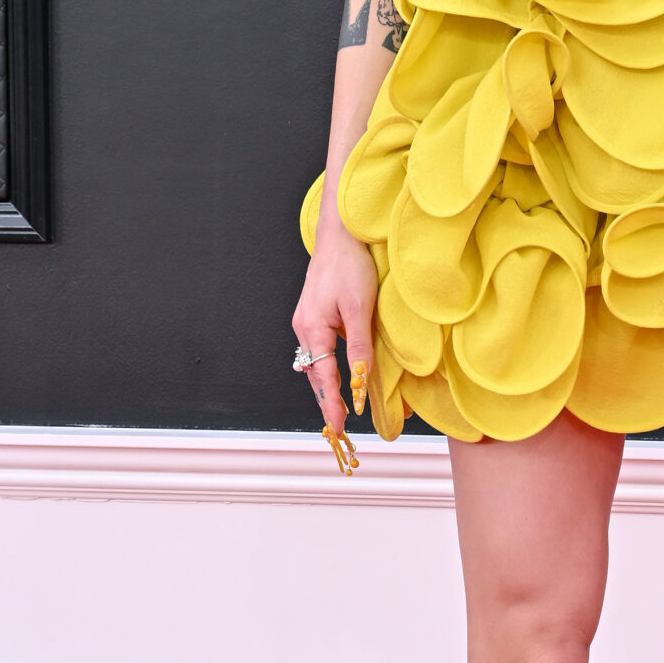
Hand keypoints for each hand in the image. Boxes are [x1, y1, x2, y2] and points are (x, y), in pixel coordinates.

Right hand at [291, 207, 377, 445]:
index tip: (338, 428)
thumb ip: (359, 346)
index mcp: (312, 328)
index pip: (323, 377)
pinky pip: (317, 350)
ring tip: (337, 408)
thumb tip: (359, 379)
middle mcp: (303, 328)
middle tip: (337, 428)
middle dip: (325, 401)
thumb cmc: (350, 265)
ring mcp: (305, 321)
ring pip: (313, 363)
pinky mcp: (312, 315)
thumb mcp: (360, 307)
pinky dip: (324, 367)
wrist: (340, 234)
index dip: (332, 404)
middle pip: (313, 375)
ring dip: (324, 386)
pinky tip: (335, 375)